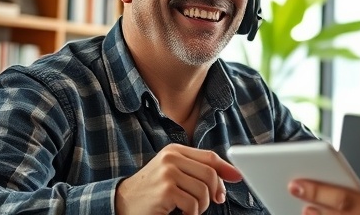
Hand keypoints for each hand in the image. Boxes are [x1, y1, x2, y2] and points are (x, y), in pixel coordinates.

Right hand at [115, 143, 243, 214]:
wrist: (121, 203)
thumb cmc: (152, 190)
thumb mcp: (173, 173)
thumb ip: (198, 170)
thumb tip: (232, 175)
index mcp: (175, 150)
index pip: (209, 157)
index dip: (226, 169)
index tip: (237, 177)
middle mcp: (171, 158)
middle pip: (210, 174)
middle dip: (214, 192)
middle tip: (210, 203)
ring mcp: (168, 173)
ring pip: (203, 191)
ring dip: (201, 206)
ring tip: (190, 209)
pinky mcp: (165, 190)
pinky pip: (193, 204)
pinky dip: (192, 213)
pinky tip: (181, 213)